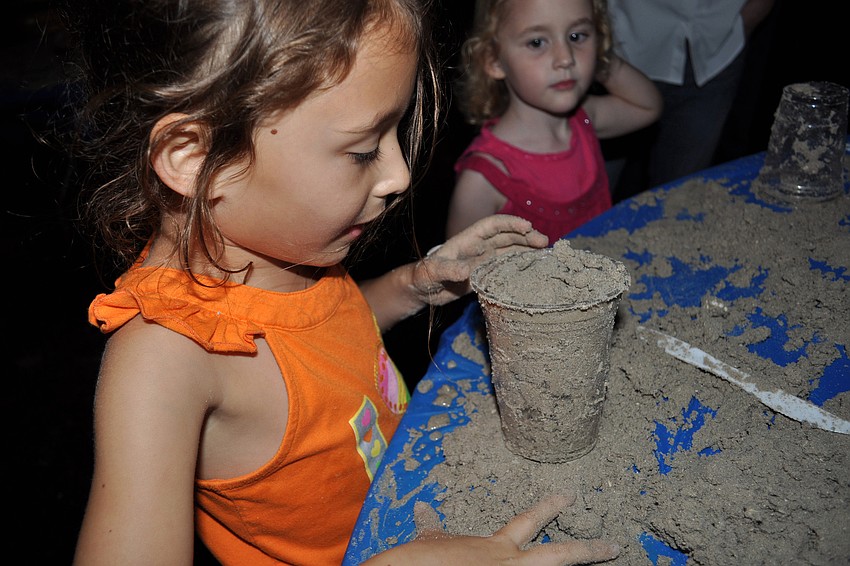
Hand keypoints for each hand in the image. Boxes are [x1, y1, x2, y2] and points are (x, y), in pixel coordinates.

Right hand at [362, 491, 619, 564]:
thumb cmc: (422, 560)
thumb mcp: (430, 541)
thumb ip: (433, 529)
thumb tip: (422, 512)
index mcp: (496, 547)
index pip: (529, 520)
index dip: (550, 507)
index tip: (569, 496)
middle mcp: (510, 564)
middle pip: (559, 555)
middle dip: (588, 550)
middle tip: (614, 546)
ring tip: (608, 559)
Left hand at [411, 214, 547, 305]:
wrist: (421, 290)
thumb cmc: (422, 276)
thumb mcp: (432, 272)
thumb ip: (447, 270)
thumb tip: (465, 271)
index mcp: (466, 239)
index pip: (491, 226)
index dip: (510, 223)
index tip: (527, 226)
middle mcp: (478, 247)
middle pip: (506, 236)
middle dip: (525, 236)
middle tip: (544, 242)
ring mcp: (483, 259)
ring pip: (510, 249)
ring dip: (527, 248)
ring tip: (545, 252)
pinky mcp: (486, 273)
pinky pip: (507, 265)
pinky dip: (521, 263)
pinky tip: (534, 265)